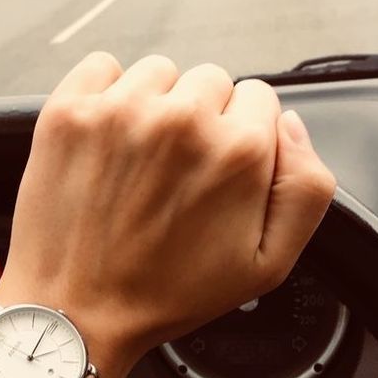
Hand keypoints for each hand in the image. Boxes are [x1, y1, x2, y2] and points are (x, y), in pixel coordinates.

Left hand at [0, 52, 334, 377]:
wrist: (76, 311)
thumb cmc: (168, 294)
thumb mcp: (268, 264)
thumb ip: (307, 188)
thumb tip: (291, 124)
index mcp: (238, 151)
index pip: (260, 98)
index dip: (242, 136)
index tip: (215, 173)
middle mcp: (182, 120)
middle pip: (211, 81)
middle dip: (202, 119)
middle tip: (175, 174)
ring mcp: (120, 111)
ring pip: (160, 73)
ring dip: (156, 104)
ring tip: (139, 162)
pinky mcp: (70, 111)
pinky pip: (103, 66)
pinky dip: (106, 93)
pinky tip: (107, 141)